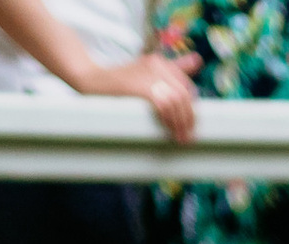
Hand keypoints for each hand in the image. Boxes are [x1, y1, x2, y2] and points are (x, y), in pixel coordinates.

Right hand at [83, 45, 197, 136]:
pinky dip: (170, 119)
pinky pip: (164, 103)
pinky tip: (169, 130)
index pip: (187, 87)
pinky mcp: (140, 85)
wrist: (91, 80)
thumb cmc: (119, 84)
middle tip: (188, 137)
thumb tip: (198, 60)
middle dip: (189, 118)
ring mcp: (148, 73)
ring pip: (176, 100)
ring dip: (181, 122)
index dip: (192, 109)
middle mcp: (156, 63)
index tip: (190, 127)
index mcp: (160, 62)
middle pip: (184, 95)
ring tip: (179, 138)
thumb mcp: (148, 75)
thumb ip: (173, 69)